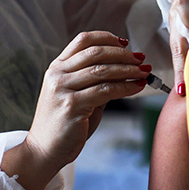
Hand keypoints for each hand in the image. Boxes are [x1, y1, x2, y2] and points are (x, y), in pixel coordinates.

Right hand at [16, 32, 148, 189]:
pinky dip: (126, 87)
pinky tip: (137, 87)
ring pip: (103, 70)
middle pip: (96, 52)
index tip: (125, 43)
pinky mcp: (71, 105)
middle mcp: (57, 74)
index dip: (107, 38)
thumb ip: (96, 81)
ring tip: (144, 72)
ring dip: (128, 69)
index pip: (83, 40)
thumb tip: (125, 69)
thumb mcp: (78, 96)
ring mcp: (62, 89)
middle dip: (123, 54)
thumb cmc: (64, 124)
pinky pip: (106, 90)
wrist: (44, 151)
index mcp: (57, 67)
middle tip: (141, 59)